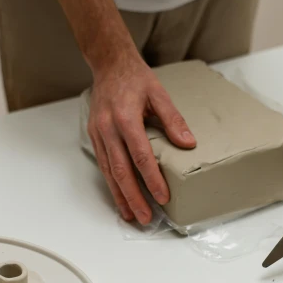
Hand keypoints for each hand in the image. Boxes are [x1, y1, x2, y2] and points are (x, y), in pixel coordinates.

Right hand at [88, 54, 195, 223]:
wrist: (109, 65)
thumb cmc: (135, 78)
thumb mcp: (159, 94)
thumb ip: (172, 120)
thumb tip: (188, 144)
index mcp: (126, 118)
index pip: (140, 156)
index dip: (152, 179)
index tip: (163, 196)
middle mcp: (108, 129)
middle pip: (121, 171)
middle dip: (134, 197)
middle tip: (146, 217)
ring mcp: (98, 134)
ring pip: (109, 172)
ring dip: (120, 196)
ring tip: (131, 216)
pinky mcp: (95, 137)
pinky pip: (104, 165)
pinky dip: (112, 184)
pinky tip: (120, 198)